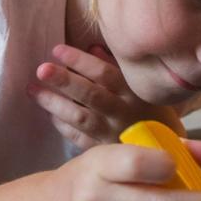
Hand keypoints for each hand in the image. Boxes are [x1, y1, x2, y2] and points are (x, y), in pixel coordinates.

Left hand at [28, 43, 195, 149]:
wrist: (167, 153)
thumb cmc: (151, 112)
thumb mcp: (140, 87)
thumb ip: (116, 68)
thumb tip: (91, 47)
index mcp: (134, 93)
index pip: (105, 74)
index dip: (81, 61)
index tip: (57, 50)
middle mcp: (123, 113)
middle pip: (91, 95)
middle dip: (65, 81)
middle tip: (41, 69)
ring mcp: (112, 135)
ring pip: (80, 117)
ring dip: (54, 103)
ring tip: (33, 90)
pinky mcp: (103, 152)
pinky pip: (78, 138)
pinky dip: (63, 125)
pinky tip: (49, 113)